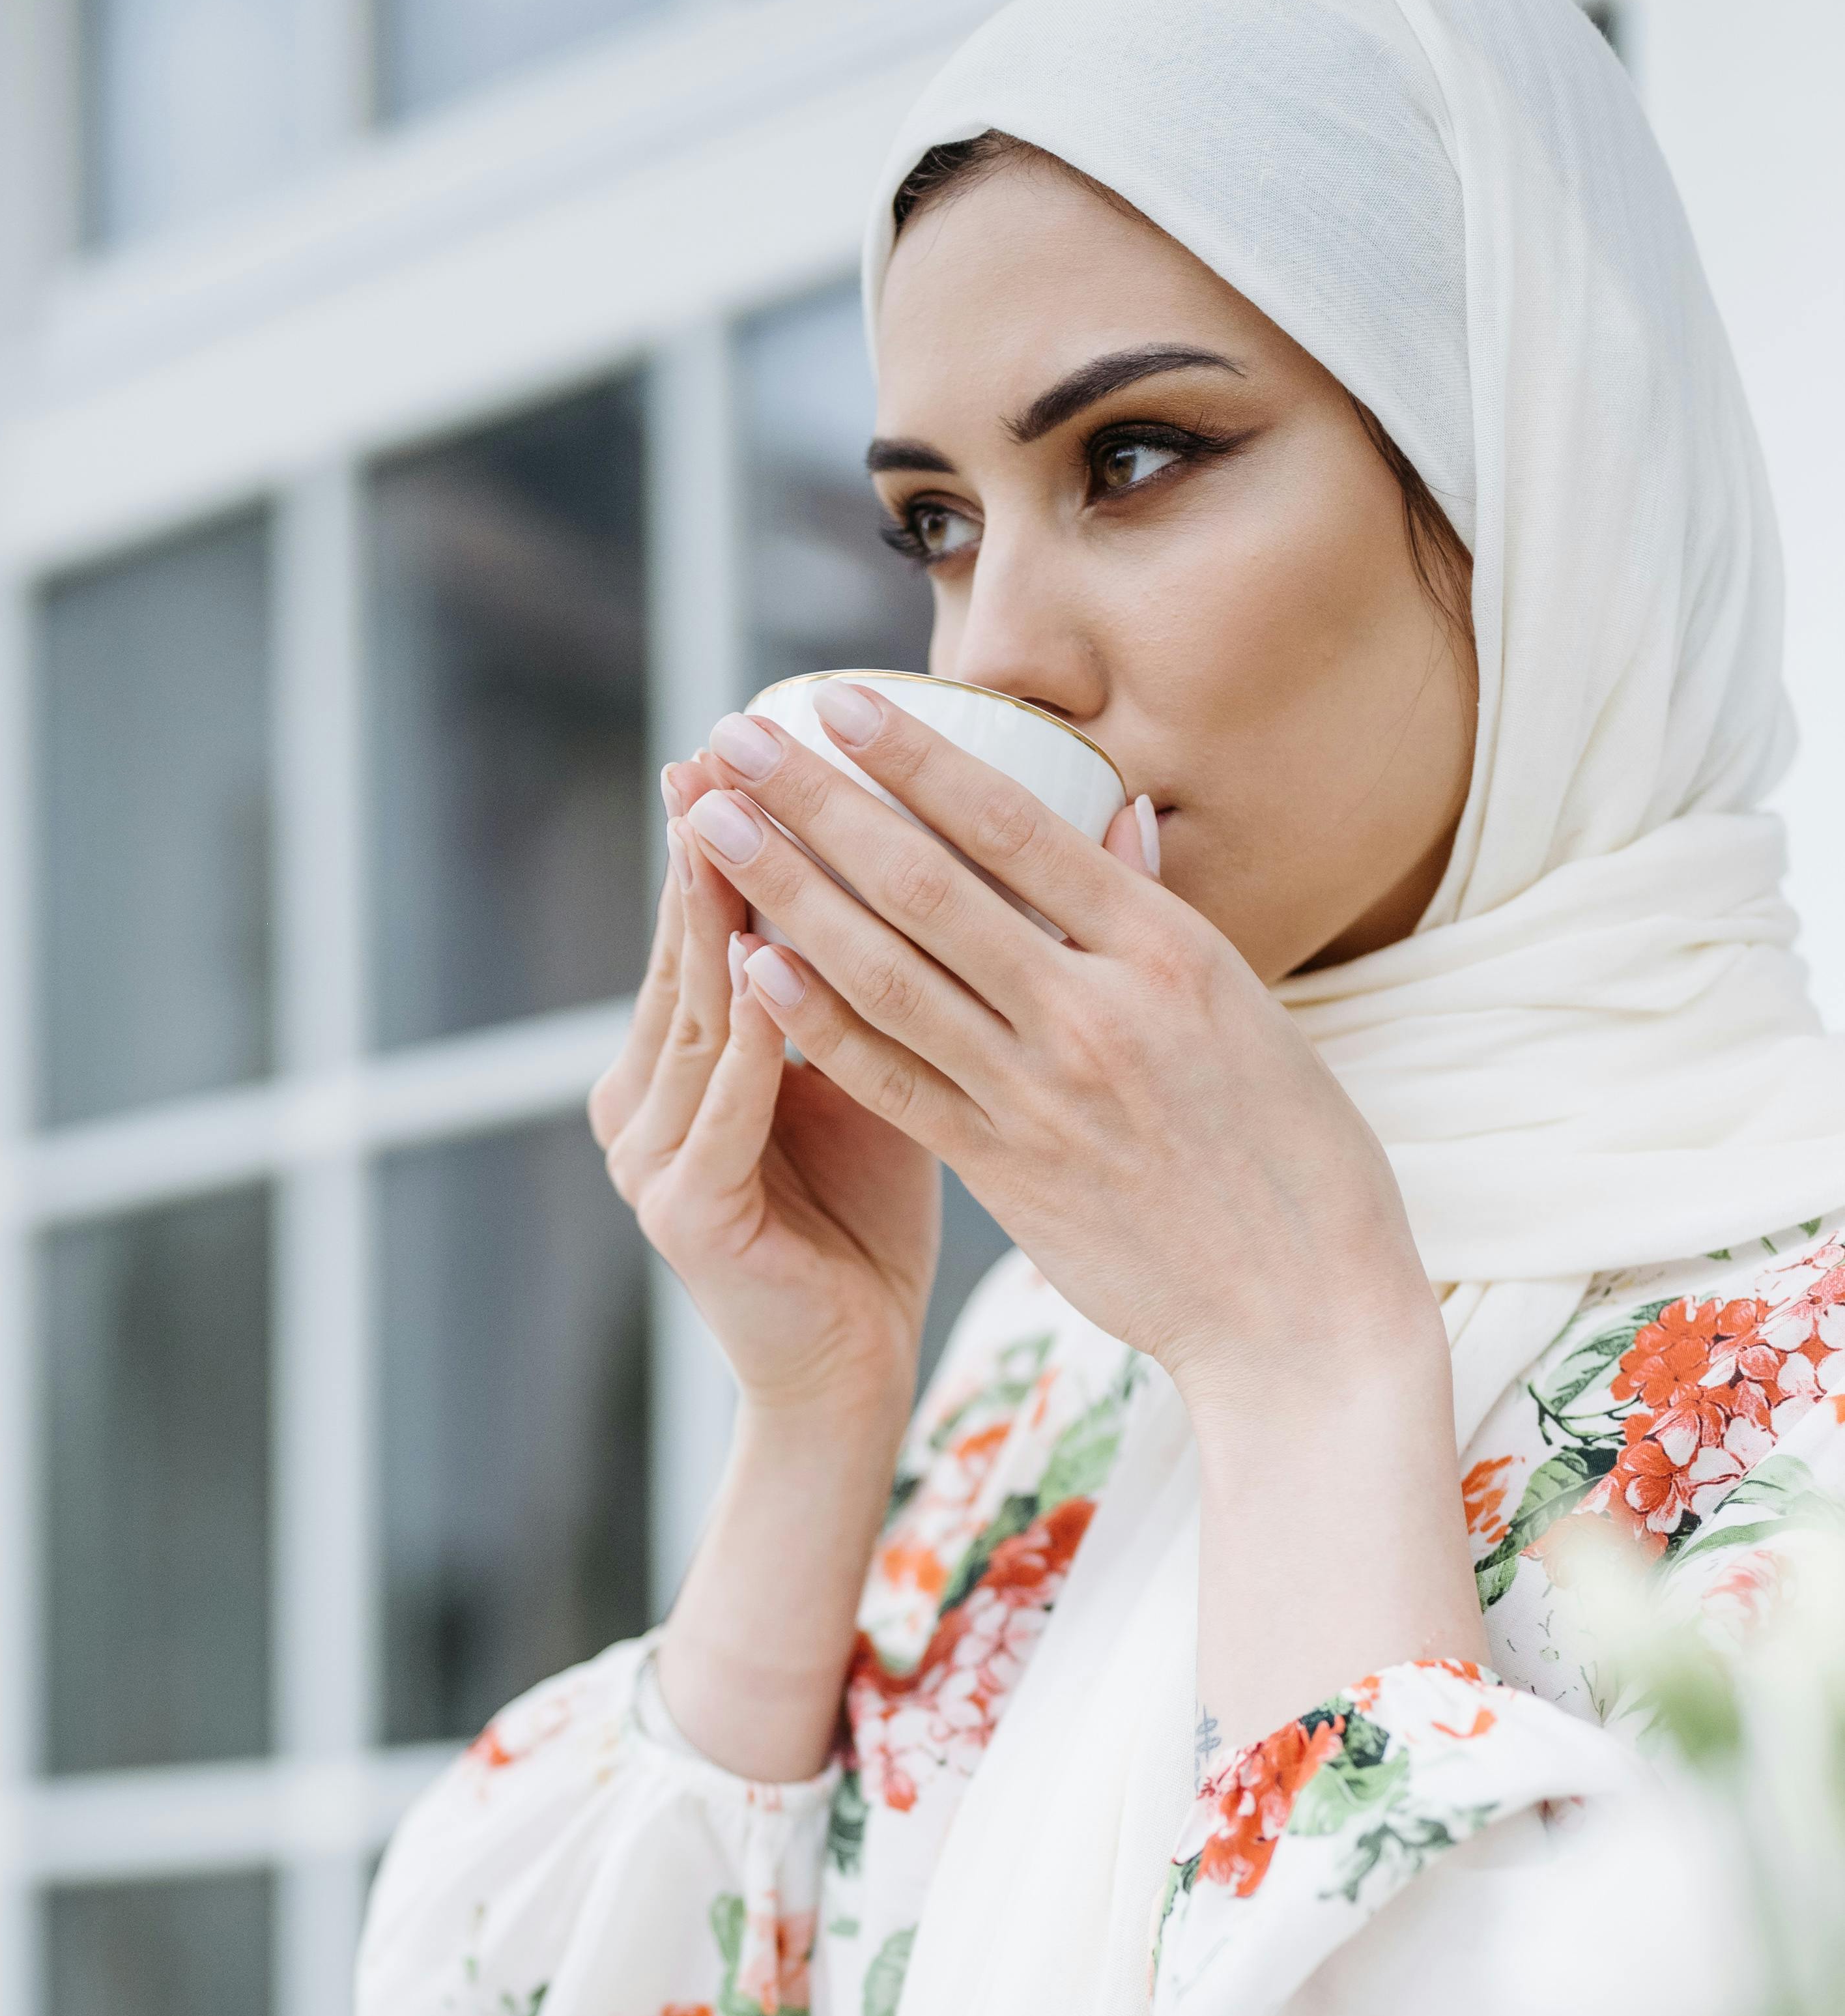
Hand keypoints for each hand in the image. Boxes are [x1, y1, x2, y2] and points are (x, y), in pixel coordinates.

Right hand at [590, 755, 941, 1433]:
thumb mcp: (882, 1069)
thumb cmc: (871, 1220)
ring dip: (717, 918)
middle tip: (728, 743)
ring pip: (694, 1012)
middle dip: (710, 846)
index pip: (711, 924)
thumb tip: (961, 854)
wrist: (851, 1369)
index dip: (733, 831)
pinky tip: (765, 969)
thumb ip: (887, 975)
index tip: (761, 730)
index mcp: (686, 1060)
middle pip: (690, 950)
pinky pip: (717, 1106)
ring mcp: (650, 1155)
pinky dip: (744, 1039)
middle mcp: (645, 1097)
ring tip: (738, 824)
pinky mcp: (681, 1213)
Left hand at [682, 689, 1484, 1757]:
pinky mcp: (1007, 1176)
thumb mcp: (1248, 1012)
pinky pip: (895, 1083)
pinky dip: (818, 1021)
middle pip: (928, 885)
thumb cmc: (1292, 1161)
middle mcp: (1097, 1010)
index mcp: (1168, 952)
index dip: (915, 758)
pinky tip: (750, 964)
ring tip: (710, 828)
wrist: (1305, 1315)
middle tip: (732, 738)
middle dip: (818, 803)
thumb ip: (1159, 919)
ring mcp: (1045, 1095)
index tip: (835, 700)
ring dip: (787, 891)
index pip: (1016, 828)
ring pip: (889, 973)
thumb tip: (1116, 819)